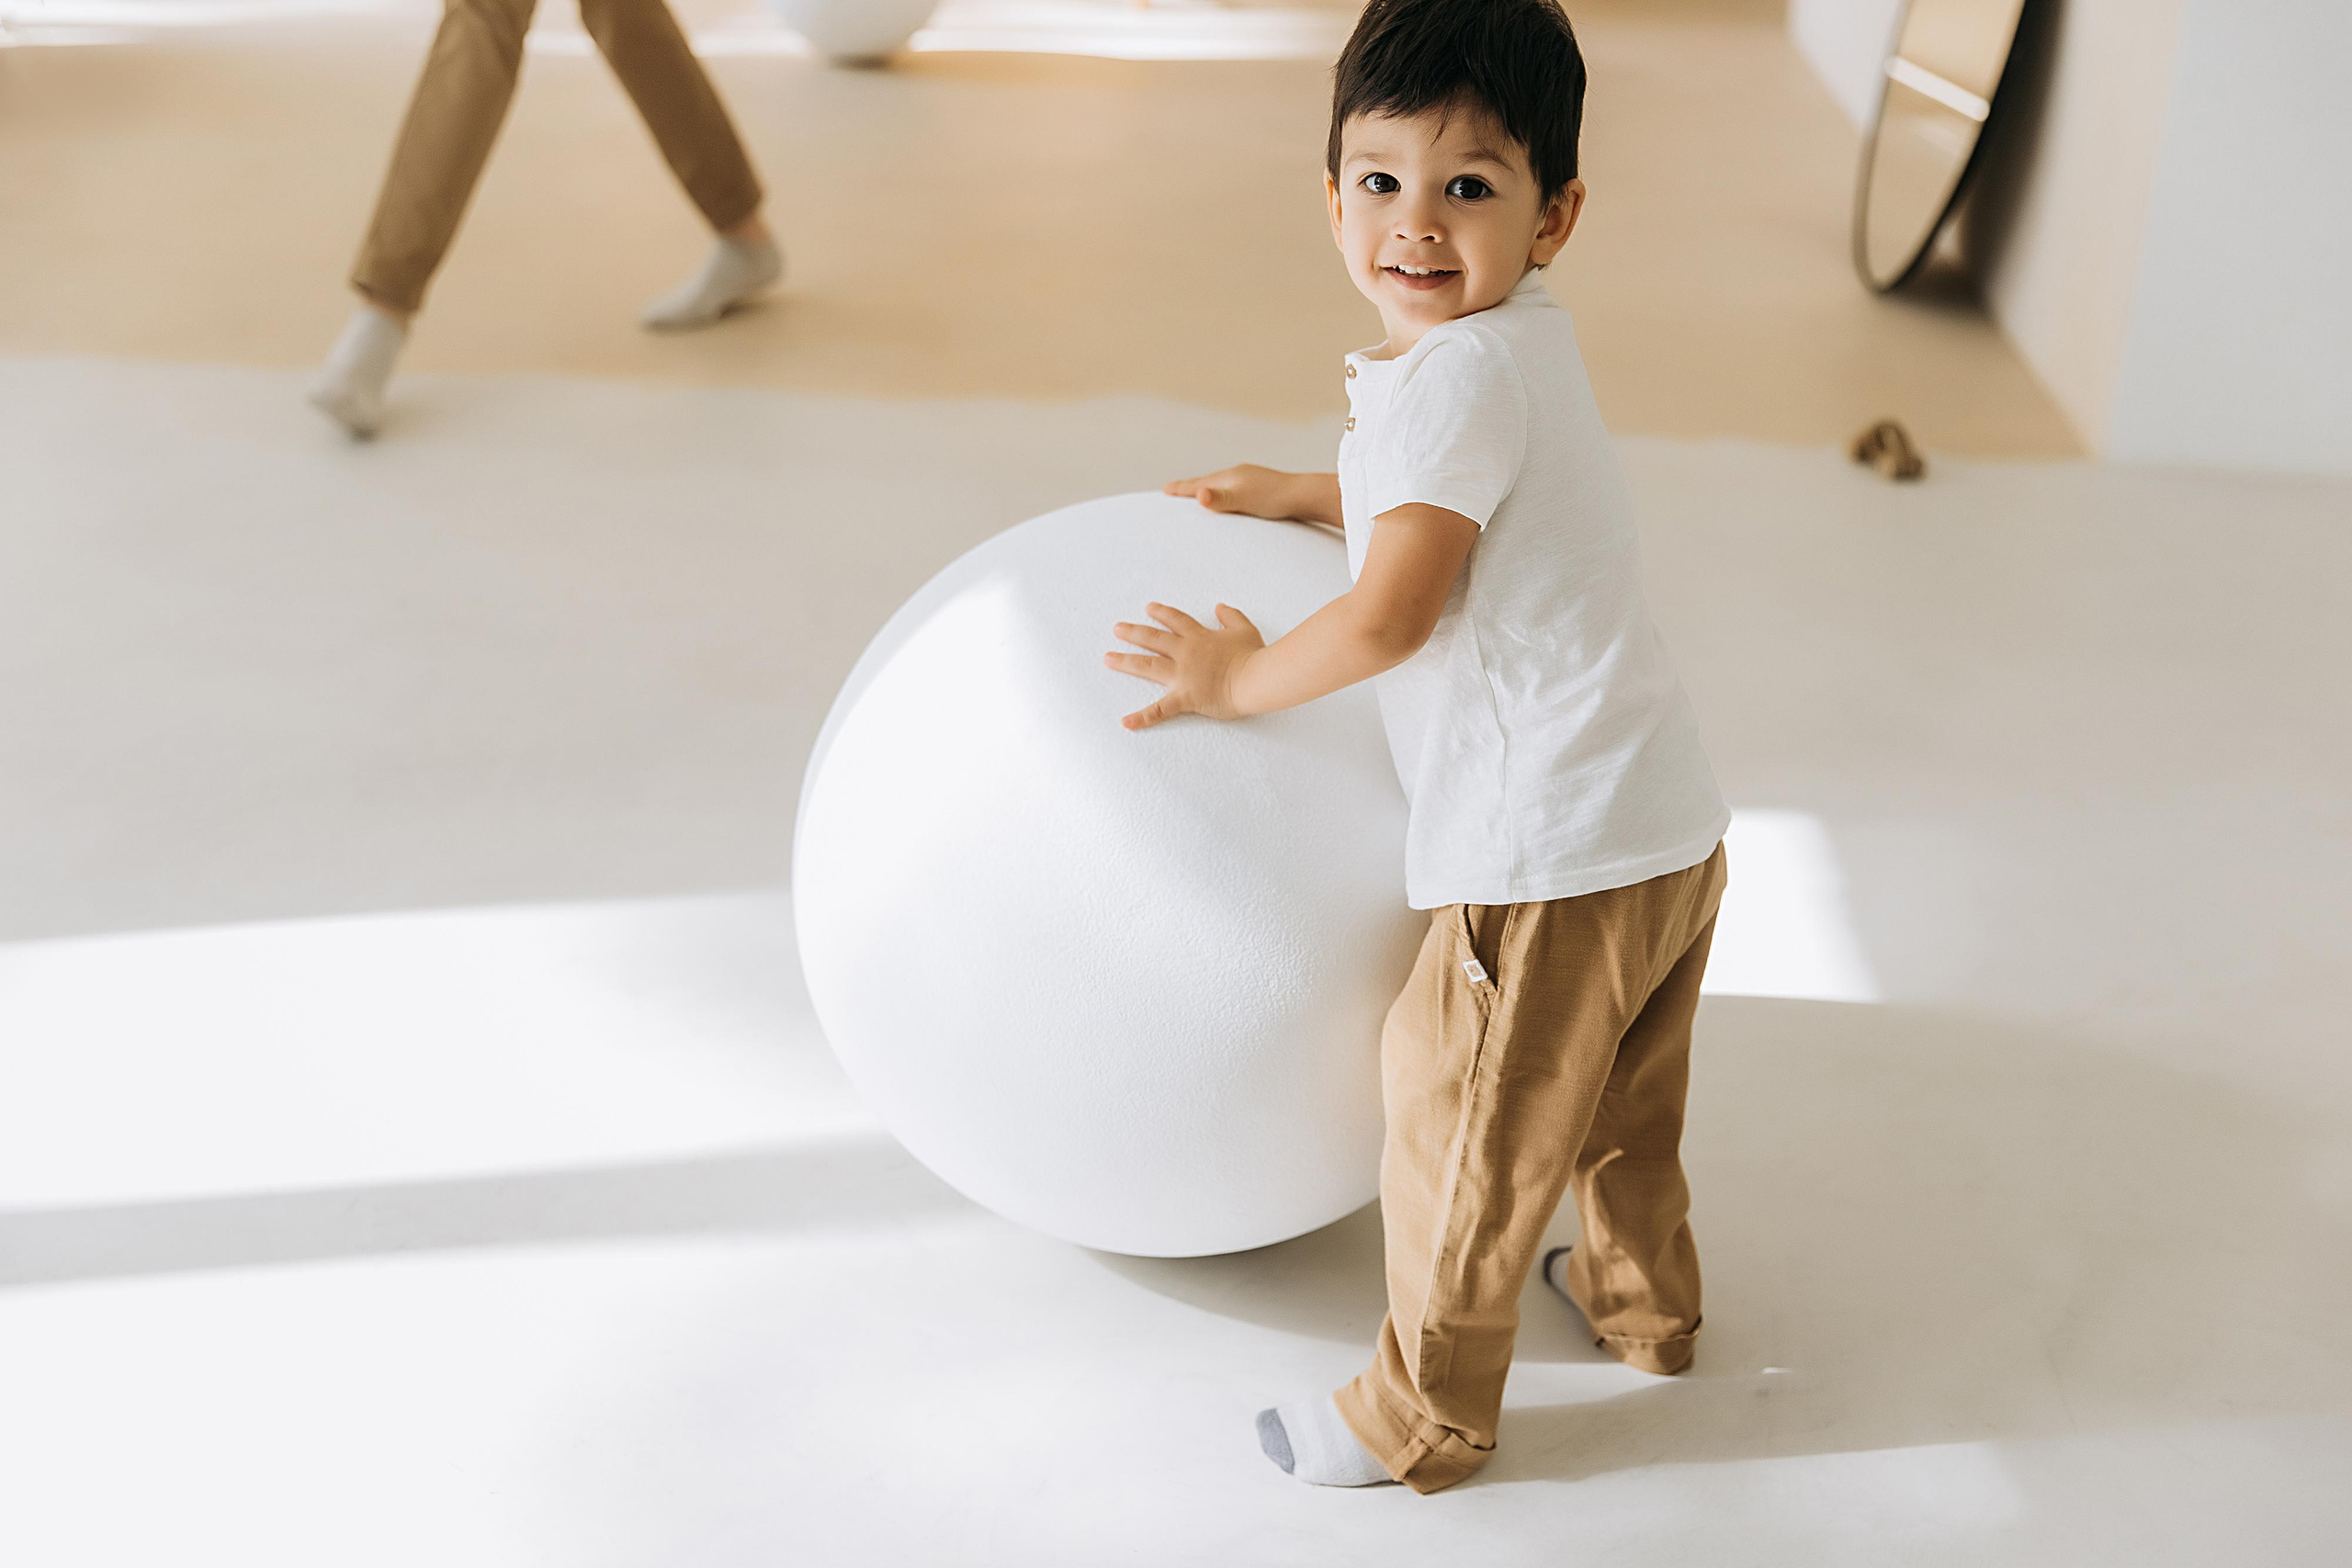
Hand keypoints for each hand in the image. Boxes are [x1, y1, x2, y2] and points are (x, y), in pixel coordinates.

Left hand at [1104, 602, 1265, 729]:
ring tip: (1108, 658)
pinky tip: (1125, 722)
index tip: (1148, 609)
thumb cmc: (1252, 657)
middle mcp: (1185, 652)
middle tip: (1117, 628)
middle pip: (1153, 638)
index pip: (1176, 621)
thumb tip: (1220, 607)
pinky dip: (1142, 717)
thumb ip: (1231, 617)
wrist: (1255, 678)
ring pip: (1147, 665)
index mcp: (1199, 637)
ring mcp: (1182, 675)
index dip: (1161, 614)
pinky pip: (1160, 710)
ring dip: (1126, 661)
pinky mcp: (1184, 697)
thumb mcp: (1245, 630)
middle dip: (1133, 632)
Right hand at [1164, 465, 1296, 520]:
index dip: (1182, 488)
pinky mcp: (1261, 490)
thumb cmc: (1274, 499)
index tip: (1166, 489)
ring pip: (1222, 485)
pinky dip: (1225, 495)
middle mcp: (1238, 475)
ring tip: (1201, 495)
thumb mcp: (1243, 500)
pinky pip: (1235, 491)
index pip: (1199, 484)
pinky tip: (1232, 501)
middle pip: (1209, 481)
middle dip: (1192, 487)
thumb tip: (1200, 495)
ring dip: (1209, 490)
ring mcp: (1250, 481)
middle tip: (1176, 490)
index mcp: (1229, 477)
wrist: (1304, 496)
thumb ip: (1220, 499)